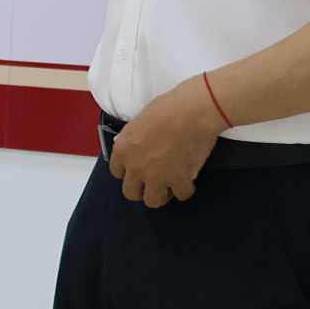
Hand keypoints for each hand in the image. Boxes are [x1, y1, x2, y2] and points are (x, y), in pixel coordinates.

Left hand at [109, 80, 221, 207]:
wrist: (192, 112)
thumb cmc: (167, 108)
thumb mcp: (139, 121)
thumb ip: (134, 139)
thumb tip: (136, 146)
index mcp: (123, 150)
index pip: (117, 172)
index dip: (129, 171)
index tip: (138, 169)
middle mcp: (135, 167)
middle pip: (130, 193)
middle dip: (141, 188)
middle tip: (154, 181)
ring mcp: (156, 176)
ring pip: (153, 201)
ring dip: (161, 194)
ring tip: (170, 185)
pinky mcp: (179, 180)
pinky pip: (181, 195)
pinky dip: (186, 189)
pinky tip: (189, 180)